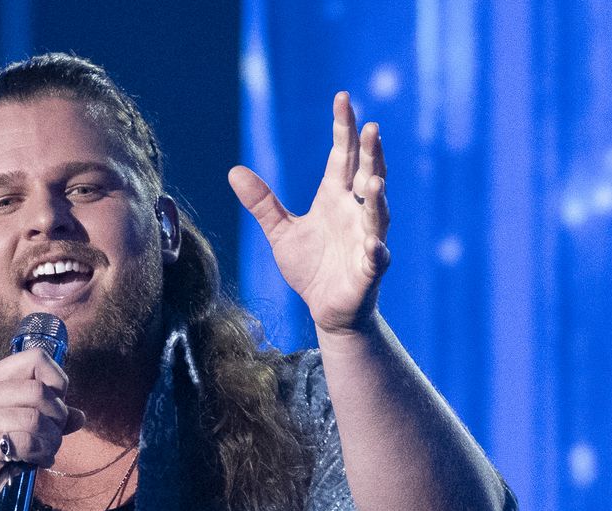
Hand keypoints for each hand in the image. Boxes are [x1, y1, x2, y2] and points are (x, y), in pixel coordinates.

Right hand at [0, 348, 82, 510]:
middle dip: (57, 417)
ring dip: (51, 440)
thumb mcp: (24, 430)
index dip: (57, 382)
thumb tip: (80, 416)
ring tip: (46, 452)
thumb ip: (50, 418)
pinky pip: (26, 442)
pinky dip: (40, 454)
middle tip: (53, 437)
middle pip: (38, 390)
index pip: (34, 358)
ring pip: (34, 418)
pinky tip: (37, 461)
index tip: (56, 407)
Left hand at [229, 91, 389, 335]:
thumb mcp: (280, 233)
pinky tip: (373, 244)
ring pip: (377, 214)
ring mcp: (367, 240)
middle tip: (372, 127)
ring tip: (374, 181)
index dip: (344, 128)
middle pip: (367, 175)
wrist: (327, 310)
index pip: (343, 156)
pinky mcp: (370, 271)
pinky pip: (376, 258)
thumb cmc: (311, 268)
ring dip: (377, 198)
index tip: (342, 98)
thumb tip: (233, 170)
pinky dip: (376, 250)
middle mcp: (356, 213)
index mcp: (336, 198)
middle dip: (371, 153)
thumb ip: (262, 203)